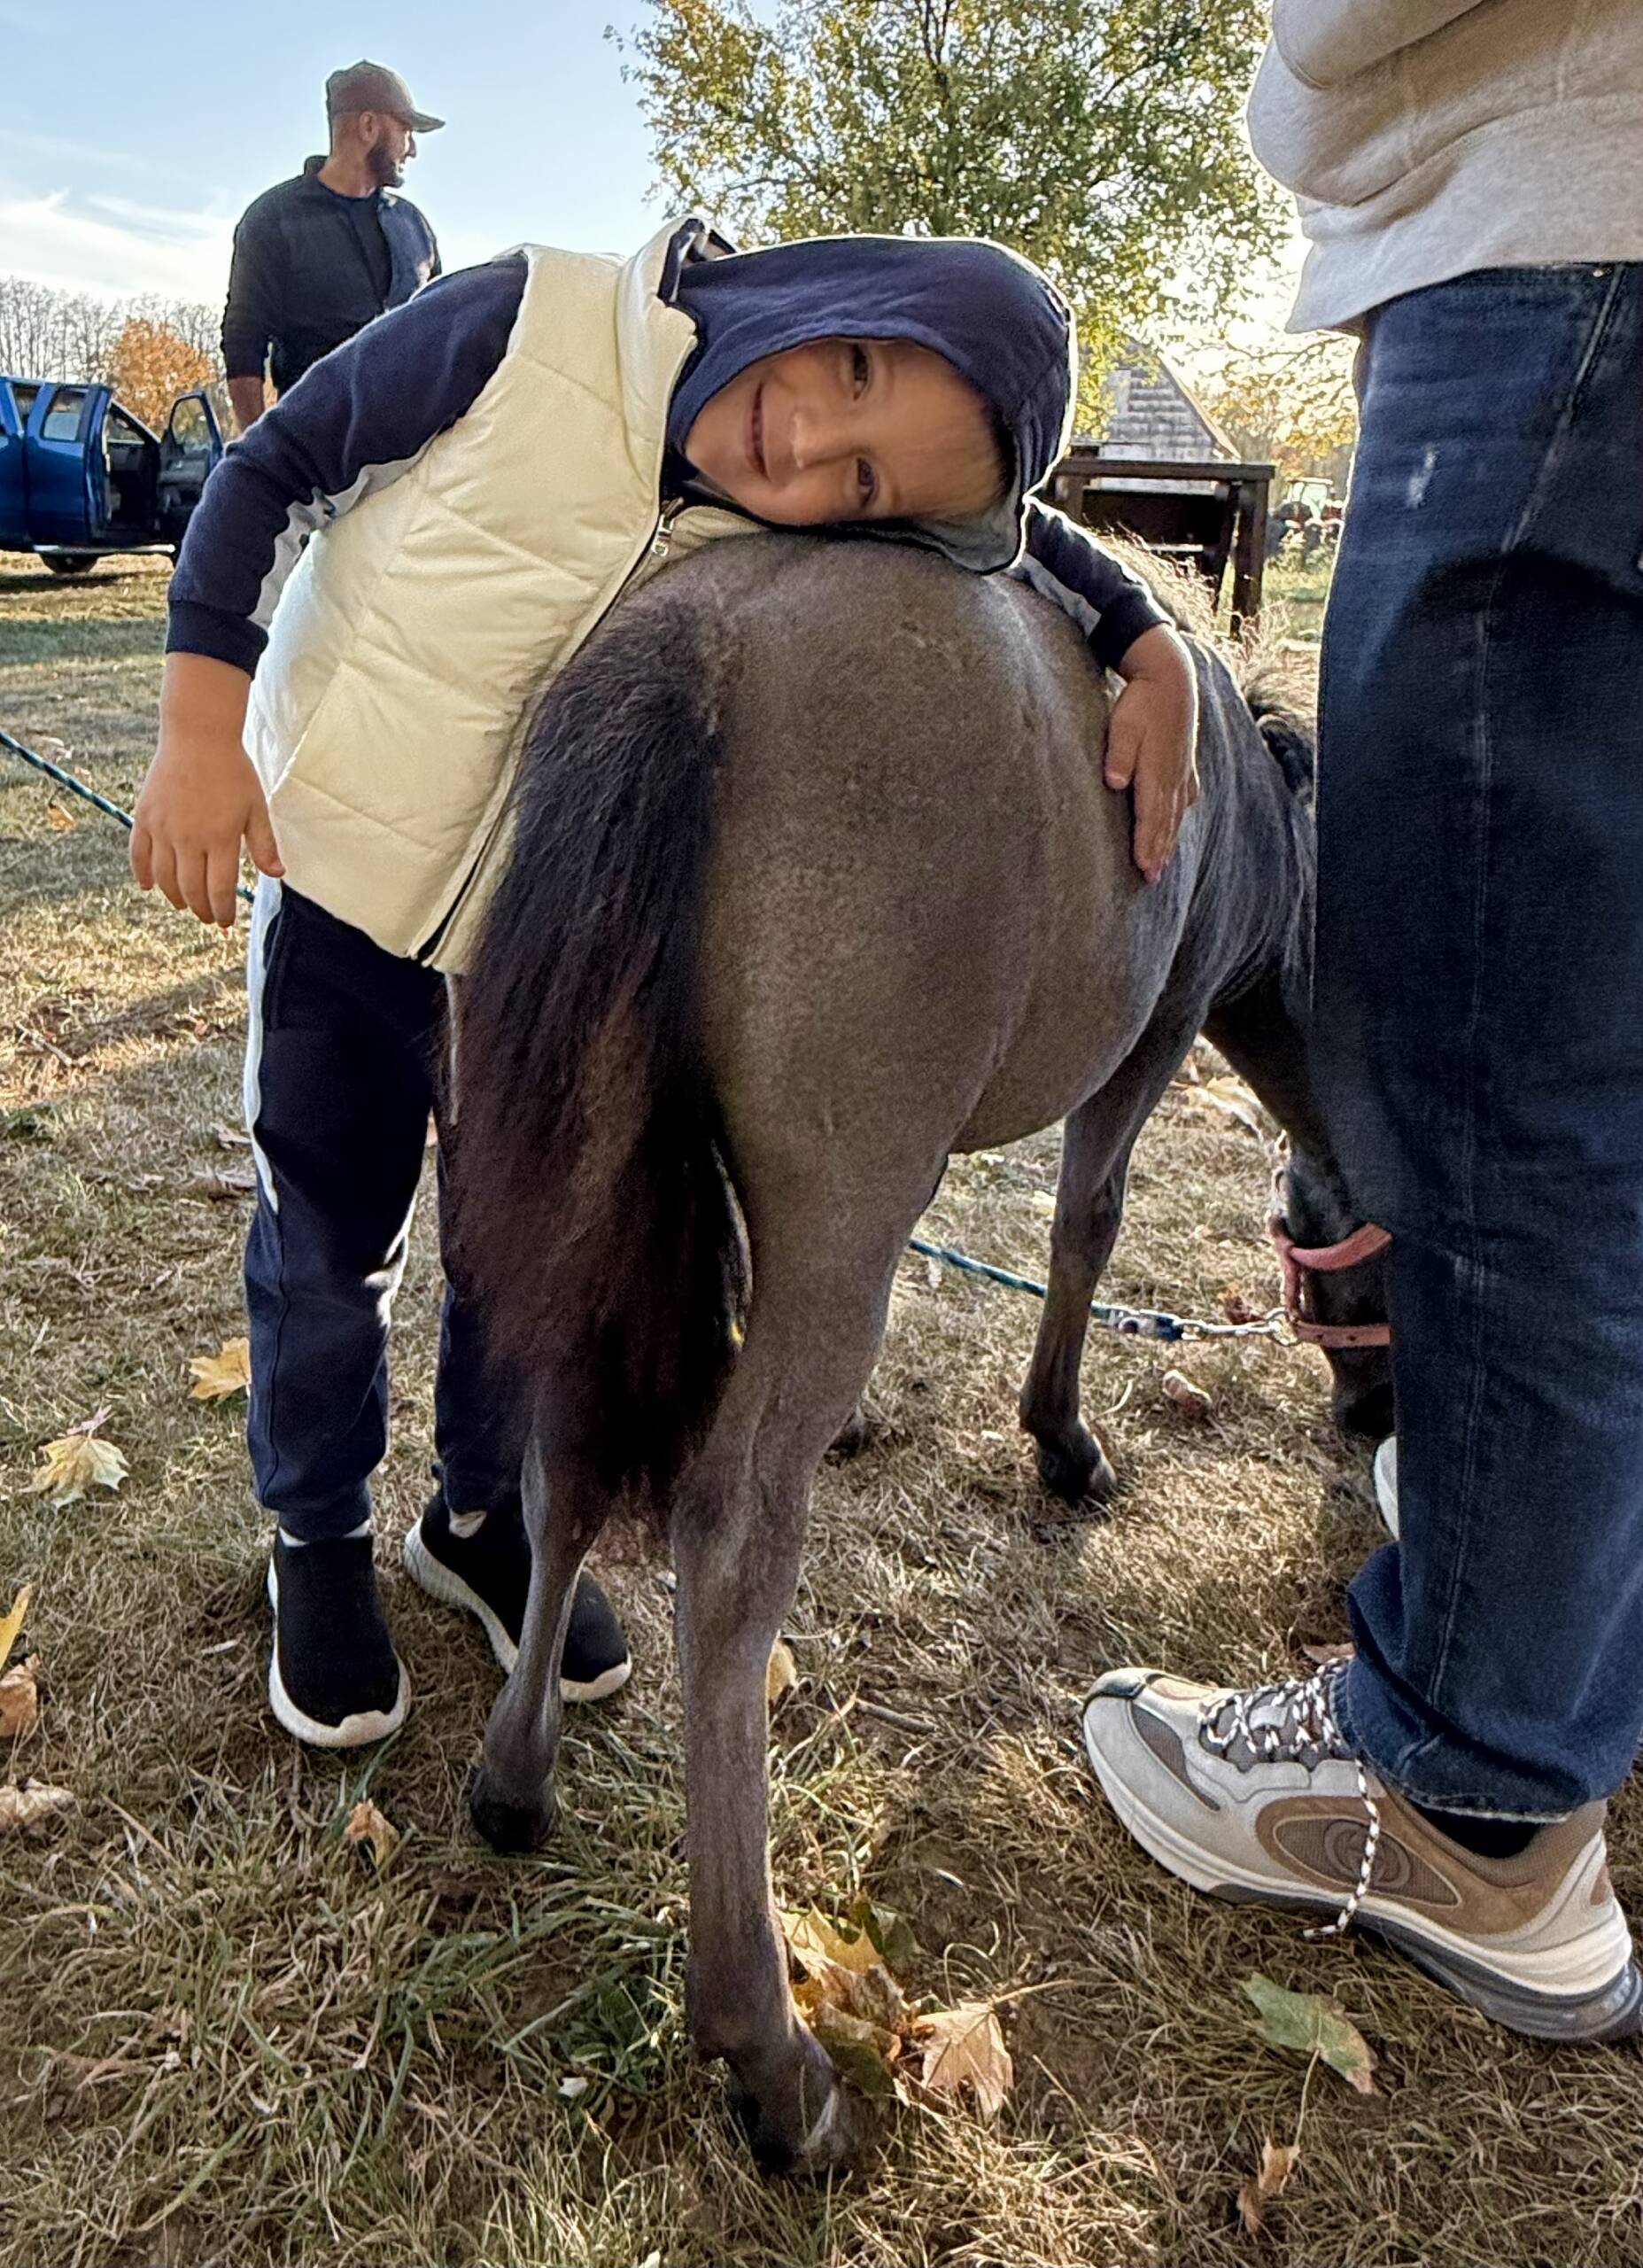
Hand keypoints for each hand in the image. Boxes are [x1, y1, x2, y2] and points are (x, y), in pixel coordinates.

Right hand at [132, 653, 280, 926]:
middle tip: (208, 917)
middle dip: (201, 909)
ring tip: (184, 904)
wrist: (198, 736)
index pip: (219, 890)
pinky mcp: (144, 817)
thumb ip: (264, 844)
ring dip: (174, 896)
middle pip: (191, 889)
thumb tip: (277, 875)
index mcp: (220, 838)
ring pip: (163, 877)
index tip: (226, 922)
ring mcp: (163, 828)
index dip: (222, 912)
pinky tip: (147, 886)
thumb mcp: (256, 807)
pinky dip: (141, 873)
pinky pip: (138, 854)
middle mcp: (188, 838)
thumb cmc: (233, 771)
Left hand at [1104, 623, 1199, 883]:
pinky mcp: (1185, 762)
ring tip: (1163, 864)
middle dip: (1158, 852)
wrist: (1172, 676)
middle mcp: (1172, 777)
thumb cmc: (1141, 702)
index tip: (1143, 869)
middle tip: (1152, 879)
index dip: (1146, 844)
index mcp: (1155, 772)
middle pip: (1164, 822)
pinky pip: (1185, 797)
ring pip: (1175, 813)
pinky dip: (1180, 816)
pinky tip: (1179, 823)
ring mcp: (1182, 770)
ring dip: (1169, 840)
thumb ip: (1118, 755)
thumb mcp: (1122, 725)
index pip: (1149, 817)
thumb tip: (1113, 782)